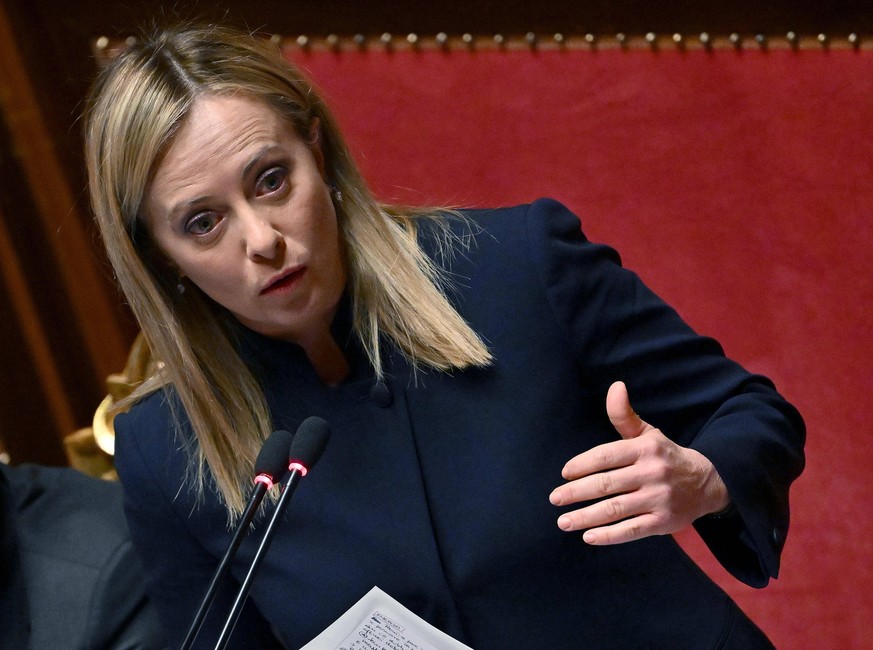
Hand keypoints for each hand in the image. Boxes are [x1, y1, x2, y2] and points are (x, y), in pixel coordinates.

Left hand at [549, 381, 729, 544]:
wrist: (707, 483)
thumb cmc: (665, 456)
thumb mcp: (647, 434)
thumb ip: (624, 415)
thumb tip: (615, 387)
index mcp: (644, 449)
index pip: (606, 455)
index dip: (582, 464)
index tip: (564, 474)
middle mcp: (651, 473)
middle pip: (607, 484)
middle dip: (576, 492)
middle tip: (555, 498)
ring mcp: (658, 499)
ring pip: (615, 509)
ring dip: (586, 517)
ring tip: (564, 521)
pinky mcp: (663, 522)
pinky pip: (631, 530)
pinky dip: (609, 535)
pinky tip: (588, 537)